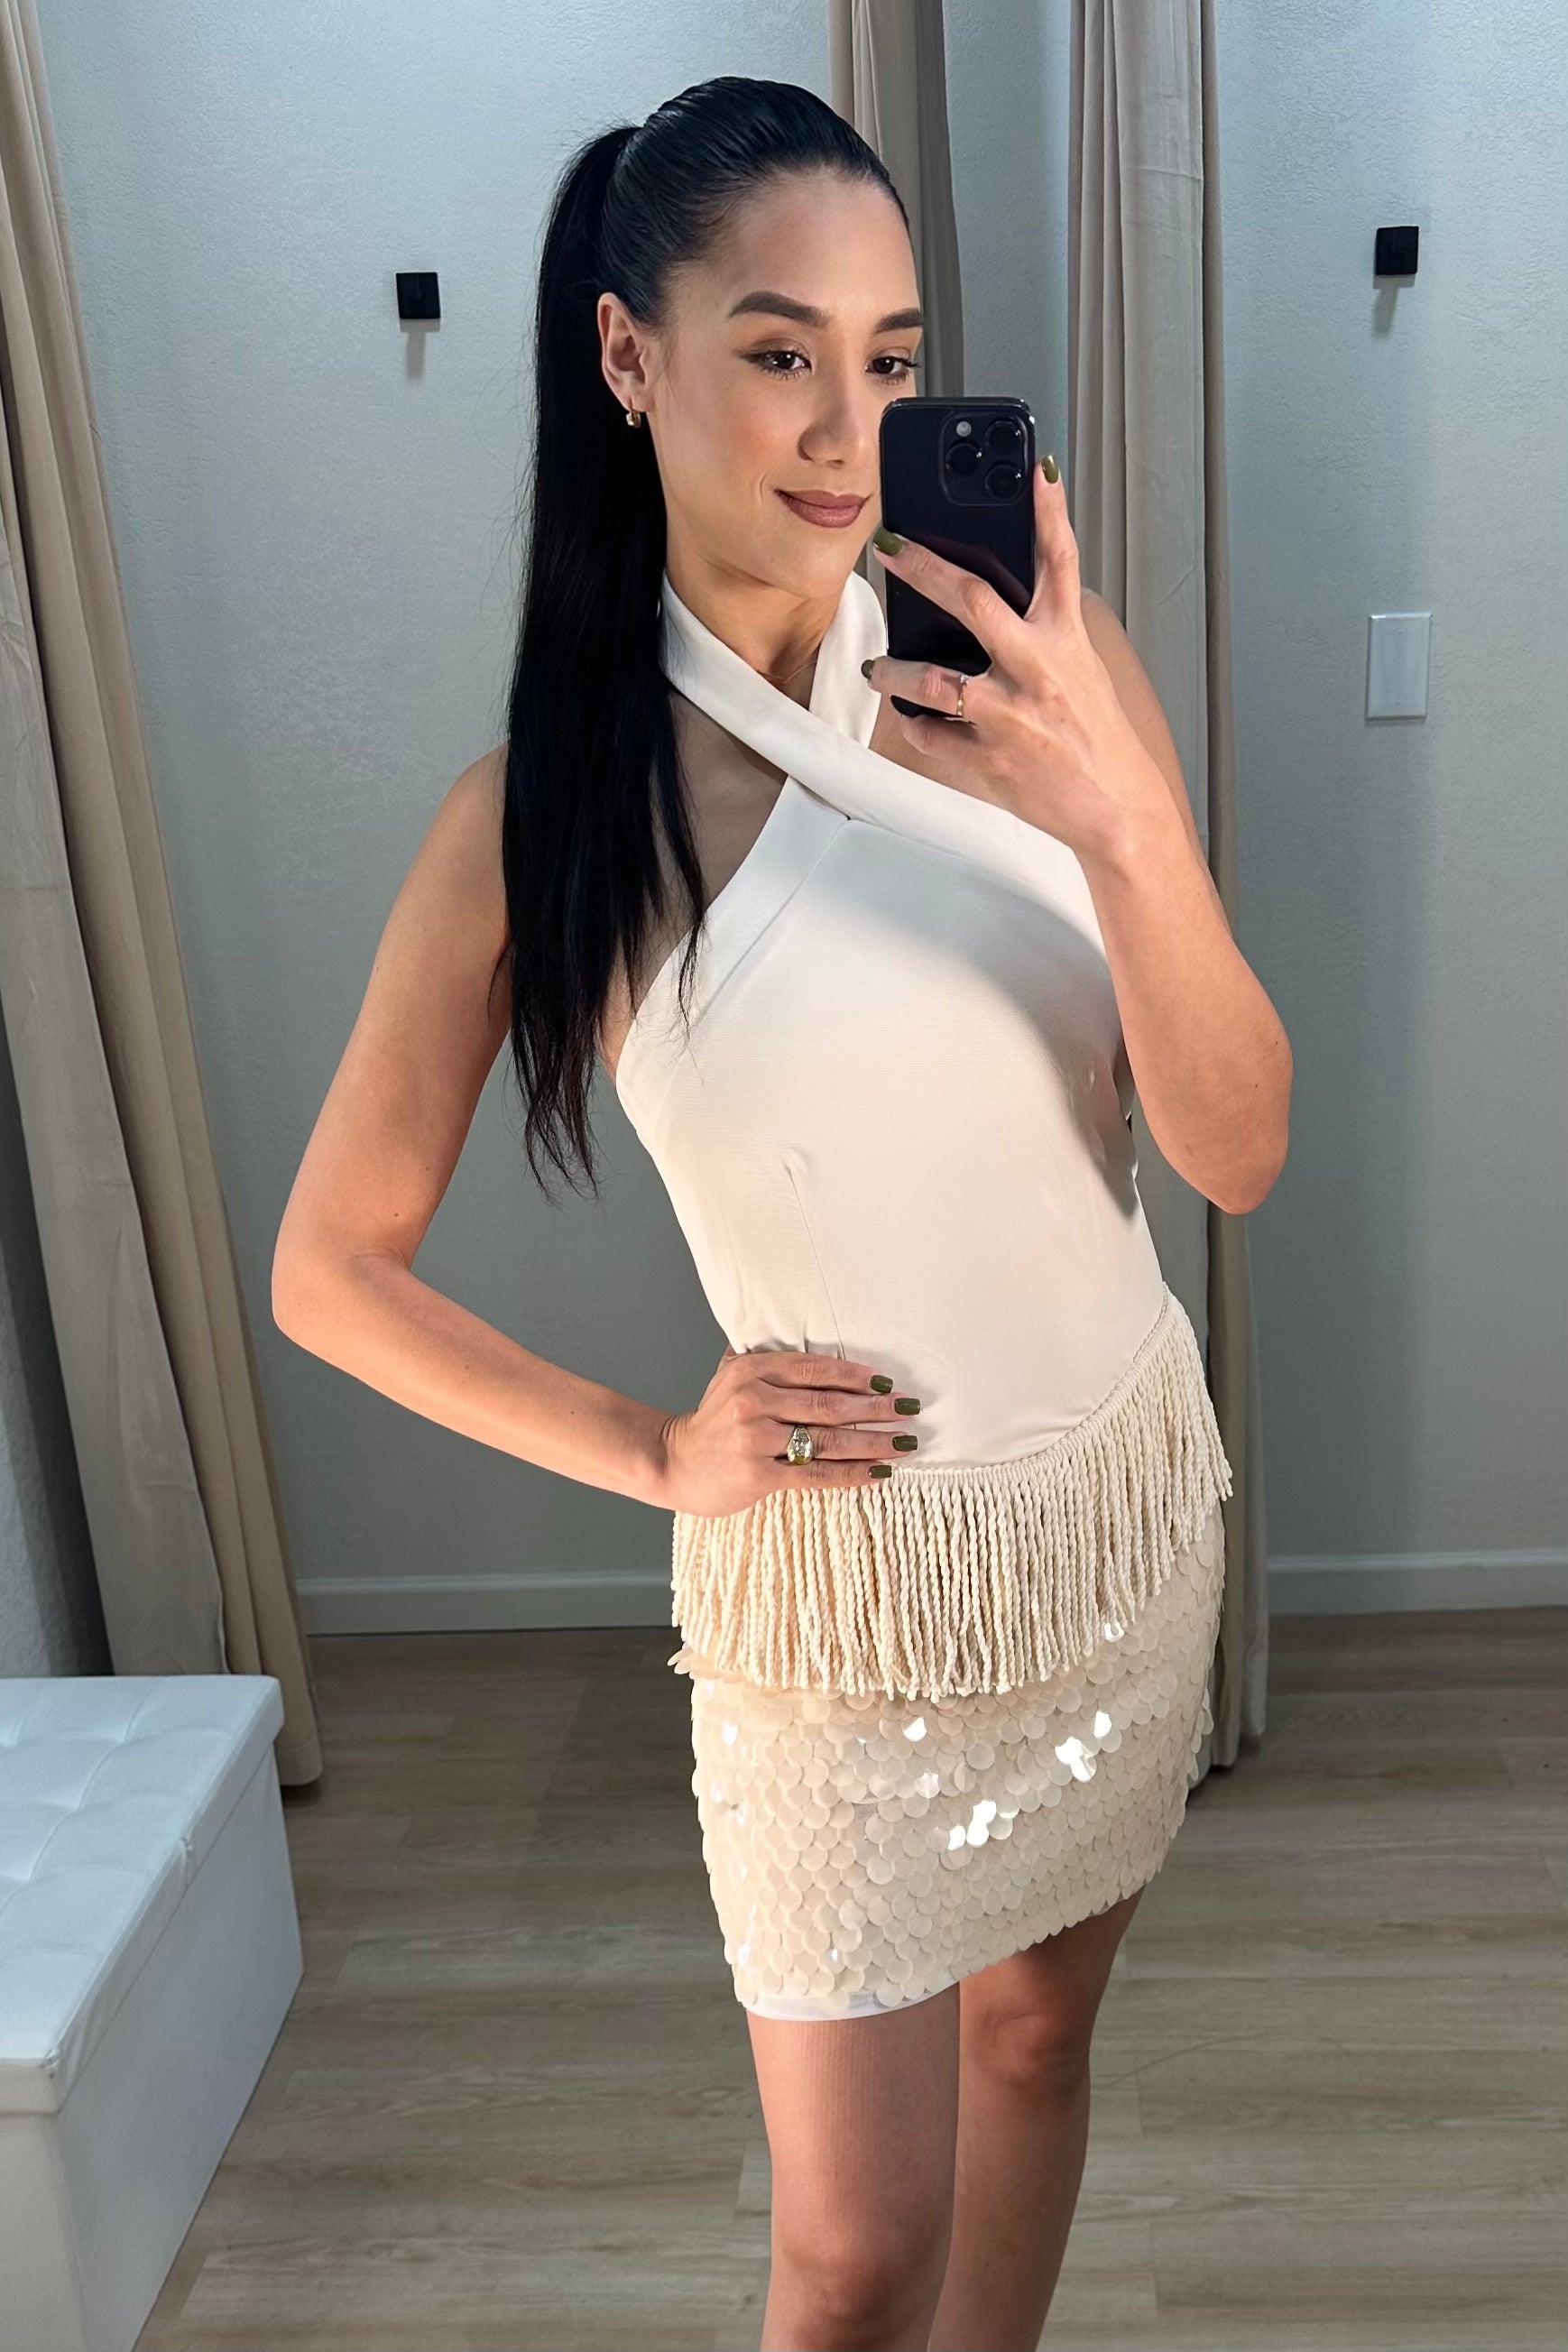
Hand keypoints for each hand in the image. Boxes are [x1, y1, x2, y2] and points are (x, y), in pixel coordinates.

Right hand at [654, 1341, 919, 1515]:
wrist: (673, 1463)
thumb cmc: (713, 1422)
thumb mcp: (730, 1378)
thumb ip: (767, 1360)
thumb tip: (816, 1344)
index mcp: (751, 1370)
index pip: (814, 1368)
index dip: (855, 1376)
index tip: (886, 1382)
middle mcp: (753, 1400)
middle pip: (828, 1404)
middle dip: (875, 1407)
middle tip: (908, 1408)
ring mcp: (756, 1439)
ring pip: (828, 1440)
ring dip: (873, 1441)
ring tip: (904, 1441)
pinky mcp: (760, 1475)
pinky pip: (817, 1474)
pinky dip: (853, 1474)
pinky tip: (879, 1473)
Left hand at [864, 457, 1167, 865]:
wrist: (1116, 811)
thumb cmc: (1095, 740)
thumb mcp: (1081, 673)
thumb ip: (1040, 635)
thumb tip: (986, 610)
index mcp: (1066, 642)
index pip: (1059, 561)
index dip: (1050, 510)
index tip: (1035, 469)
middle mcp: (1038, 670)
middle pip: (973, 600)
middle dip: (924, 567)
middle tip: (888, 548)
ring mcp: (1011, 714)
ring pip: (935, 680)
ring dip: (894, 669)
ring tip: (875, 666)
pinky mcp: (991, 758)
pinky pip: (933, 736)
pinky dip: (917, 727)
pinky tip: (911, 719)